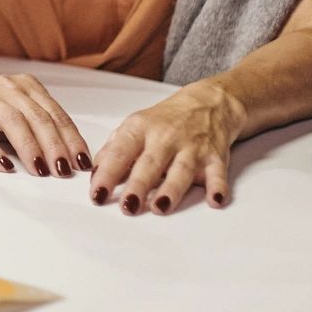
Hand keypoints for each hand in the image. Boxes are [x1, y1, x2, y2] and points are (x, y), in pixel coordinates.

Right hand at [0, 70, 93, 177]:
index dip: (71, 138)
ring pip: (13, 122)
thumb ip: (36, 123)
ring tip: (41, 170)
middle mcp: (5, 87)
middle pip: (38, 117)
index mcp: (24, 86)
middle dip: (56, 146)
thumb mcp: (13, 108)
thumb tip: (69, 156)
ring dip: (30, 148)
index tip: (82, 162)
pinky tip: (5, 166)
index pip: (54, 113)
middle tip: (65, 170)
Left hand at [88, 81, 245, 213]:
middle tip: (127, 206)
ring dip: (171, 189)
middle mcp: (165, 137)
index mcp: (140, 128)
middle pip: (150, 163)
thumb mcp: (134, 127)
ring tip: (160, 207)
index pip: (120, 151)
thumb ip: (113, 149)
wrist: (207, 104)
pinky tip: (214, 200)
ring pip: (181, 169)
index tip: (97, 194)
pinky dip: (217, 186)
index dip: (107, 173)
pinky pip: (217, 173)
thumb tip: (94, 174)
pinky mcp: (215, 157)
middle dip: (138, 185)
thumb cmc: (165, 120)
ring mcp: (191, 147)